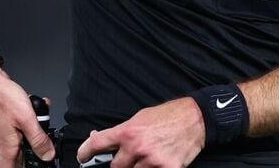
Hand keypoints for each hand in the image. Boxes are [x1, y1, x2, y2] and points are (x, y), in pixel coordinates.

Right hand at [0, 54, 55, 166]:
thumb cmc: (1, 97)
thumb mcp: (27, 118)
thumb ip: (38, 139)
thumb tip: (47, 155)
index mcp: (6, 147)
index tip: (33, 166)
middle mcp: (0, 142)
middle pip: (20, 154)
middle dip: (33, 144)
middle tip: (42, 132)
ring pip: (19, 138)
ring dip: (31, 128)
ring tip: (38, 116)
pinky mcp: (0, 122)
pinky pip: (16, 126)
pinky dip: (25, 119)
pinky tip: (31, 108)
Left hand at [76, 97, 203, 167]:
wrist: (195, 119)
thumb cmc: (168, 116)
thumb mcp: (140, 117)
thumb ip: (121, 130)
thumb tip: (99, 137)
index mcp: (128, 131)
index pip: (98, 144)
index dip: (85, 152)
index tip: (82, 157)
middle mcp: (137, 147)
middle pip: (115, 167)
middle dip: (120, 164)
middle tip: (130, 157)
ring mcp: (152, 161)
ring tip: (150, 156)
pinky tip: (160, 162)